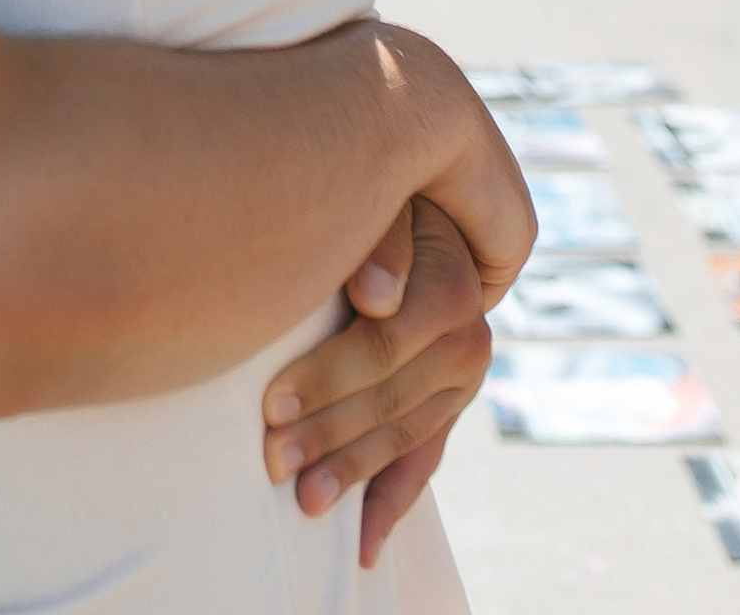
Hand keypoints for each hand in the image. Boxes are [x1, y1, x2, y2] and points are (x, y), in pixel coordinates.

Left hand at [263, 195, 494, 561]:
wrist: (415, 205)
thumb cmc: (378, 195)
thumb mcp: (382, 197)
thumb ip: (381, 237)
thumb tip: (374, 298)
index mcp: (453, 284)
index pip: (387, 346)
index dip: (327, 377)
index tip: (271, 404)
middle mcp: (469, 338)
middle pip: (392, 399)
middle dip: (328, 434)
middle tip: (271, 461)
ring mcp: (463, 378)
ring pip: (405, 436)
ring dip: (353, 473)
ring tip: (304, 501)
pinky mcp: (448, 404)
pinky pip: (424, 460)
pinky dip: (391, 501)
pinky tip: (364, 543)